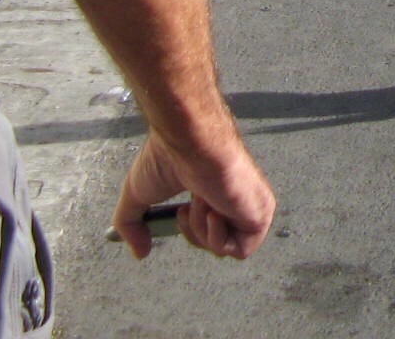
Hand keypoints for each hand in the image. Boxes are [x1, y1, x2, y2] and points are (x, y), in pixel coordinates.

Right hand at [112, 129, 274, 260]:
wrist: (189, 142)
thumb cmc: (166, 158)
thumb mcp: (136, 195)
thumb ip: (132, 225)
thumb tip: (140, 253)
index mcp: (218, 190)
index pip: (208, 225)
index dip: (189, 228)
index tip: (179, 209)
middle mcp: (239, 198)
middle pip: (216, 240)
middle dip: (194, 232)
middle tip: (188, 205)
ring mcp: (252, 206)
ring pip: (226, 247)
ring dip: (202, 232)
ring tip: (201, 201)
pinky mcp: (261, 214)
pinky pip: (242, 250)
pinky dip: (217, 239)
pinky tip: (213, 210)